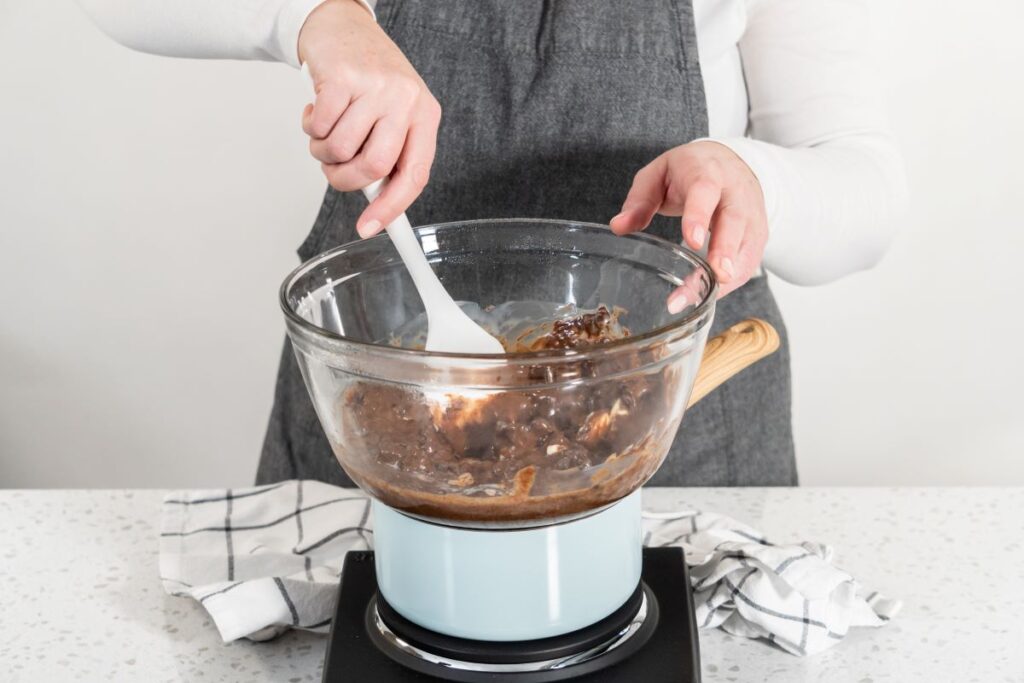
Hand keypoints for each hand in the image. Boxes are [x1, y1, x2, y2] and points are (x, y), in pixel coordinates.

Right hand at [298, 0, 440, 236]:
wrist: (341, 26)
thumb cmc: (367, 78)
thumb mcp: (391, 114)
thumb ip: (388, 153)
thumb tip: (377, 206)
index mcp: (425, 115)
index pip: (415, 175)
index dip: (391, 208)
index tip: (369, 228)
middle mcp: (406, 100)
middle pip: (374, 167)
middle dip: (345, 180)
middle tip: (333, 171)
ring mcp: (375, 87)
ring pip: (341, 150)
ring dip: (322, 151)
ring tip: (325, 131)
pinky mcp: (342, 77)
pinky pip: (320, 127)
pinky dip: (310, 127)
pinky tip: (316, 109)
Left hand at [609, 141, 767, 307]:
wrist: (729, 162)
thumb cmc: (689, 171)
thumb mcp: (657, 175)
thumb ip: (639, 201)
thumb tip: (618, 227)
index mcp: (706, 173)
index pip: (705, 192)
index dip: (700, 216)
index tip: (693, 241)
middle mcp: (735, 192)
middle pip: (735, 220)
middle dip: (726, 249)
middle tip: (717, 275)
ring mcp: (751, 213)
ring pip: (747, 243)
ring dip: (730, 272)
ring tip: (708, 296)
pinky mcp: (758, 233)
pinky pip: (750, 259)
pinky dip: (734, 279)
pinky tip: (713, 295)